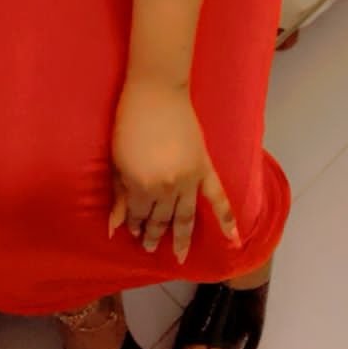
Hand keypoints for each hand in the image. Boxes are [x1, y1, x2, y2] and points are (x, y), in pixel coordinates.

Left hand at [107, 76, 240, 264]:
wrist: (156, 92)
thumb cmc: (129, 122)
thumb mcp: (117, 160)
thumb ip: (118, 195)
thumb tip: (114, 227)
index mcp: (142, 185)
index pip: (137, 214)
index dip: (132, 224)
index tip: (130, 231)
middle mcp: (167, 188)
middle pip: (160, 218)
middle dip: (152, 234)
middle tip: (147, 247)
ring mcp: (189, 179)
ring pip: (185, 216)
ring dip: (180, 237)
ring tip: (177, 256)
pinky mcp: (204, 168)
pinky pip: (218, 198)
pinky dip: (227, 219)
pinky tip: (233, 239)